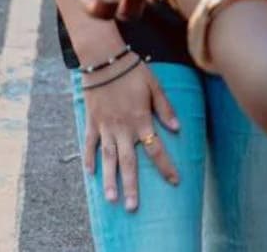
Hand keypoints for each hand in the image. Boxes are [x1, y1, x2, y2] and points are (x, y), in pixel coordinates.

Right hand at [82, 57, 179, 209]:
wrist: (104, 59)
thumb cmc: (132, 70)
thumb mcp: (154, 85)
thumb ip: (165, 108)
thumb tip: (177, 128)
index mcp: (140, 119)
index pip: (155, 148)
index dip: (165, 166)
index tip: (174, 181)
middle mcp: (123, 128)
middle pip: (128, 162)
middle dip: (131, 186)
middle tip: (132, 207)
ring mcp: (105, 127)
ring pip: (108, 159)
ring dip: (109, 180)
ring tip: (111, 199)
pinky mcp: (92, 122)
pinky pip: (90, 144)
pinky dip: (89, 159)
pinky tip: (90, 174)